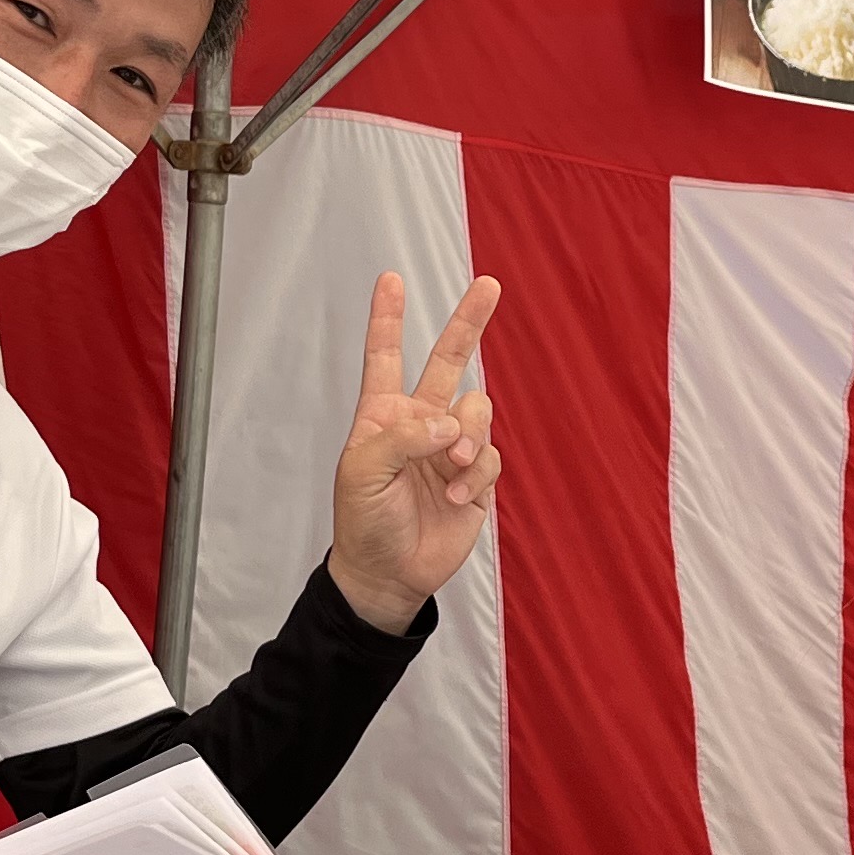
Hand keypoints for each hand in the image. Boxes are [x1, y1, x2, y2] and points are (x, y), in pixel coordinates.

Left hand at [328, 270, 504, 632]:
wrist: (389, 574)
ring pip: (478, 410)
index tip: (390, 280)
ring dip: (468, 436)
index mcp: (384, 415)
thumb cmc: (363, 521)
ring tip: (451, 465)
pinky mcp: (476, 478)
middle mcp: (421, 423)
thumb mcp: (363, 472)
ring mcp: (452, 448)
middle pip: (450, 361)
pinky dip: (475, 475)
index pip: (385, 357)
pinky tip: (455, 497)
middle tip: (489, 285)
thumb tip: (451, 424)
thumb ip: (404, 438)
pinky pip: (490, 457)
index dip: (387, 318)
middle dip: (469, 322)